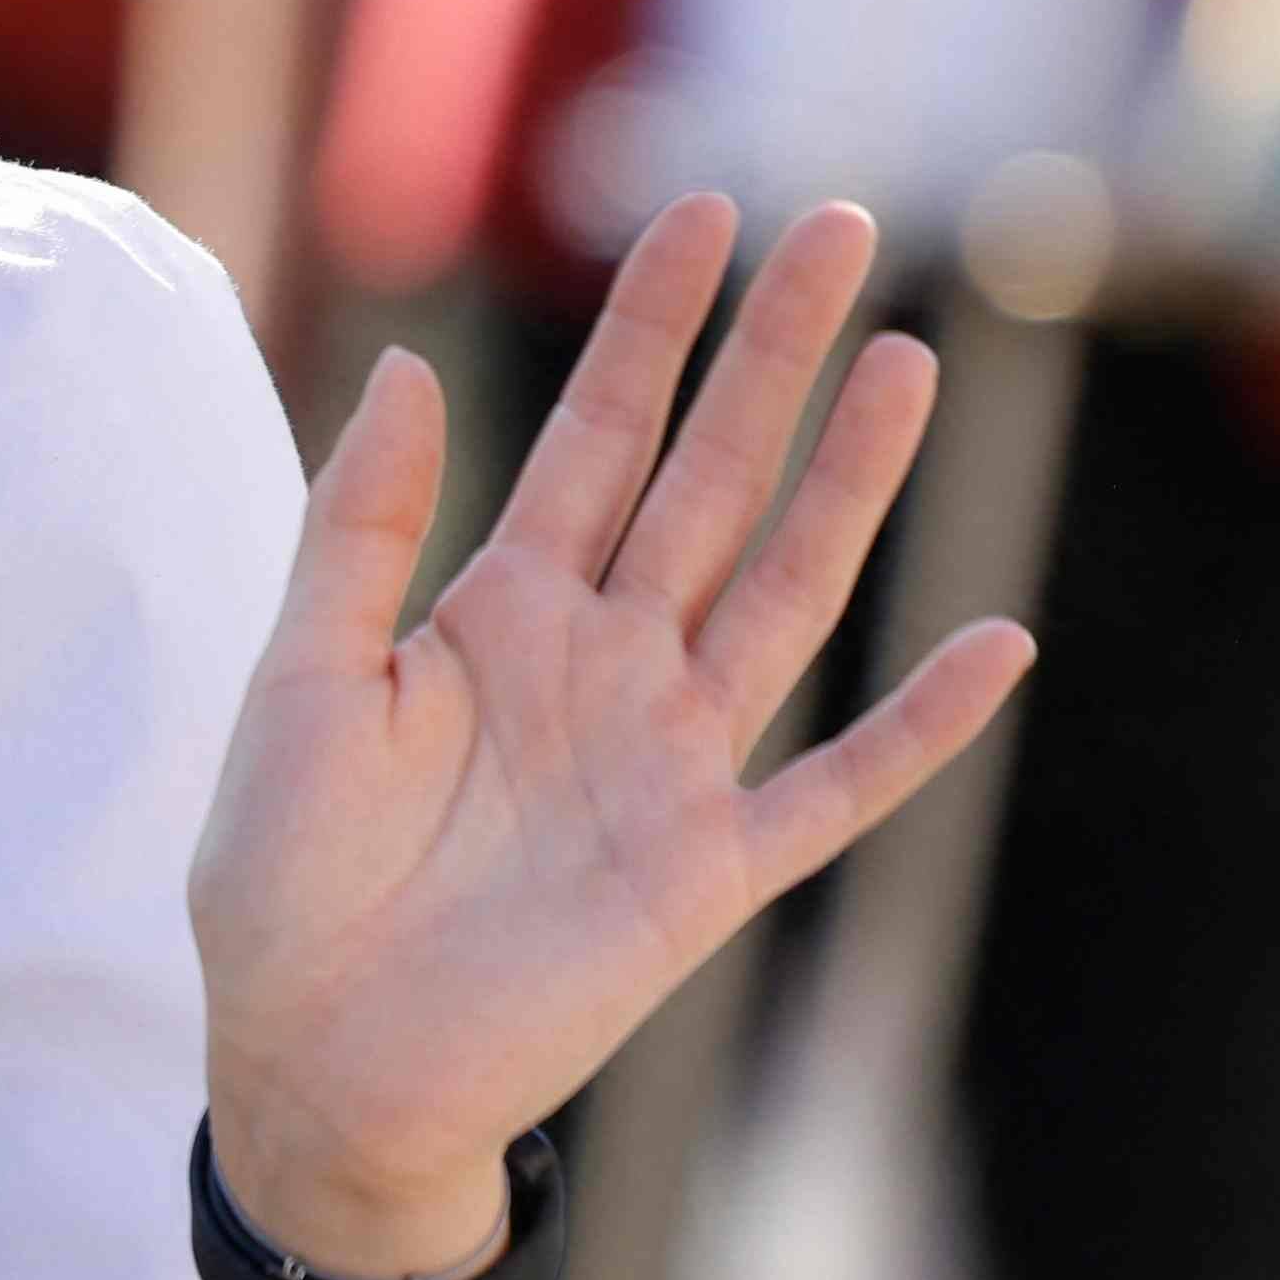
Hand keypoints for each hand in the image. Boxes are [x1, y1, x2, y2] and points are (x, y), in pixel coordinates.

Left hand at [190, 200, 1028, 1275]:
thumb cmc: (283, 880)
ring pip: (783, 593)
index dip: (651, 331)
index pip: (596, 437)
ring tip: (908, 365)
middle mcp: (602, 668)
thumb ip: (362, 531)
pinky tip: (996, 644)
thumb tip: (410, 364)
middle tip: (842, 232)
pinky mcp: (707, 873)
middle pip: (709, 480)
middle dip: (773, 360)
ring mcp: (667, 764)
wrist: (315, 1063)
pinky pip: (835, 788)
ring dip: (849, 485)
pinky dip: (918, 726)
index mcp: (499, 615)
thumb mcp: (301, 683)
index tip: (706, 216)